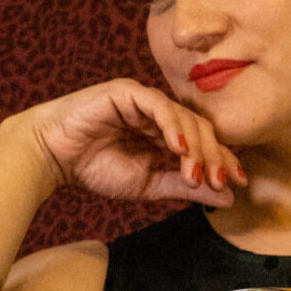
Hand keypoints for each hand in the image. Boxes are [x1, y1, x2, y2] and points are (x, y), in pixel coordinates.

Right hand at [19, 79, 245, 204]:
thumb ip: (185, 188)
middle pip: (201, 128)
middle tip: (223, 181)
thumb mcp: (147, 184)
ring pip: (185, 117)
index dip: (223, 161)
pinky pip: (159, 105)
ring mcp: (145, 100)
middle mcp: (160, 114)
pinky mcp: (128, 92)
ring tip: (197, 172)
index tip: (239, 184)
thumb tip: (228, 199)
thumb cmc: (94, 169)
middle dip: (215, 156)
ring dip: (195, 147)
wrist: (50, 158)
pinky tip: (179, 148)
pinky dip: (172, 126)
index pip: (204, 143)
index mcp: (166, 134)